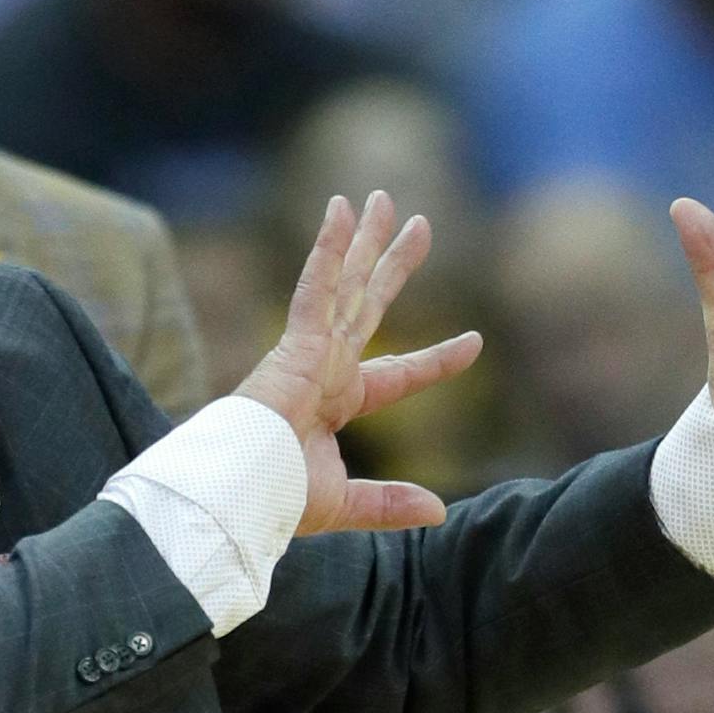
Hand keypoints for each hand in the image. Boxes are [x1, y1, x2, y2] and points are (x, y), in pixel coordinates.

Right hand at [238, 191, 484, 534]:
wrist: (239, 491)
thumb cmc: (275, 499)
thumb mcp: (345, 503)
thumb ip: (388, 503)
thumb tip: (439, 513)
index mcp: (335, 403)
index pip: (398, 374)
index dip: (436, 359)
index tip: (475, 342)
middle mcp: (326, 369)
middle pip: (370, 305)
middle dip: (393, 265)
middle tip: (420, 225)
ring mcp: (310, 351)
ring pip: (347, 283)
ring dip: (366, 240)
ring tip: (385, 199)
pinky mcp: (294, 342)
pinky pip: (316, 285)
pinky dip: (328, 248)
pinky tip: (341, 209)